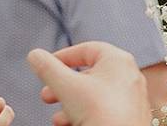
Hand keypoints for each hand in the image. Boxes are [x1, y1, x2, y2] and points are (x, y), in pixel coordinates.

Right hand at [26, 42, 151, 125]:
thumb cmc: (100, 111)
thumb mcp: (66, 86)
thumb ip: (48, 69)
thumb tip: (35, 55)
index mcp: (118, 60)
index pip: (88, 49)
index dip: (63, 56)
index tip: (45, 66)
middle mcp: (129, 75)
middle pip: (89, 74)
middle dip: (63, 86)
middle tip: (46, 96)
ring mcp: (131, 96)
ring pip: (94, 95)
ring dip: (71, 104)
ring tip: (58, 118)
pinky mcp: (129, 115)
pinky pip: (103, 109)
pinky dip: (85, 114)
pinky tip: (70, 125)